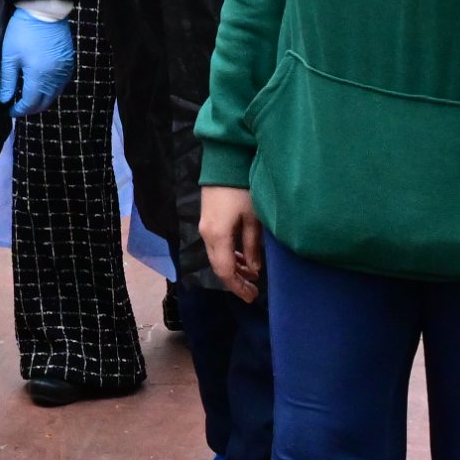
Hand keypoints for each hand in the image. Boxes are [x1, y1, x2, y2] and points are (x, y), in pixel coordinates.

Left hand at [0, 9, 74, 115]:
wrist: (44, 10)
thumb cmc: (23, 31)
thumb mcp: (10, 56)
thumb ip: (7, 80)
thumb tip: (4, 100)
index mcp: (39, 76)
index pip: (30, 102)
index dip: (19, 110)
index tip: (10, 111)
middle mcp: (55, 77)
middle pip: (44, 102)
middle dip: (31, 108)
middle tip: (19, 108)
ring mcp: (64, 70)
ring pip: (55, 95)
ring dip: (42, 100)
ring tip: (29, 99)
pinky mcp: (69, 63)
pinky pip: (61, 84)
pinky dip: (52, 90)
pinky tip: (42, 86)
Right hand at [200, 184, 262, 303]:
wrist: (225, 162)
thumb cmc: (243, 189)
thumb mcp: (253, 218)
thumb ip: (252, 245)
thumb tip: (253, 269)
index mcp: (218, 236)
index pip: (225, 271)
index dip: (237, 286)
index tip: (252, 297)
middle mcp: (207, 235)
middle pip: (219, 266)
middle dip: (236, 281)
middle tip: (253, 291)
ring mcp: (205, 227)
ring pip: (217, 256)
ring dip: (234, 268)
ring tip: (252, 274)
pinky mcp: (208, 219)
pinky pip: (217, 245)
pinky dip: (229, 255)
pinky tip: (243, 257)